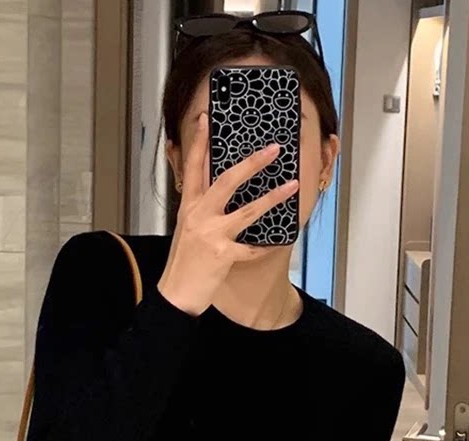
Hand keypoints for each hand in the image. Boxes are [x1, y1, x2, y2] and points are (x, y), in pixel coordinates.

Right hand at [158, 112, 298, 316]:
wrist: (176, 294)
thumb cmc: (183, 263)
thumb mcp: (187, 229)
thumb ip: (201, 210)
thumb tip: (219, 193)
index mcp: (188, 207)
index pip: (193, 167)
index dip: (199, 142)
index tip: (206, 119)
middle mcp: (198, 216)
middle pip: (226, 180)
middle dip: (252, 163)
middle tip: (273, 149)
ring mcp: (211, 234)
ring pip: (247, 210)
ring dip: (273, 197)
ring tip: (293, 185)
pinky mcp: (223, 254)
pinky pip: (251, 248)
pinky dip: (263, 247)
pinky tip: (273, 244)